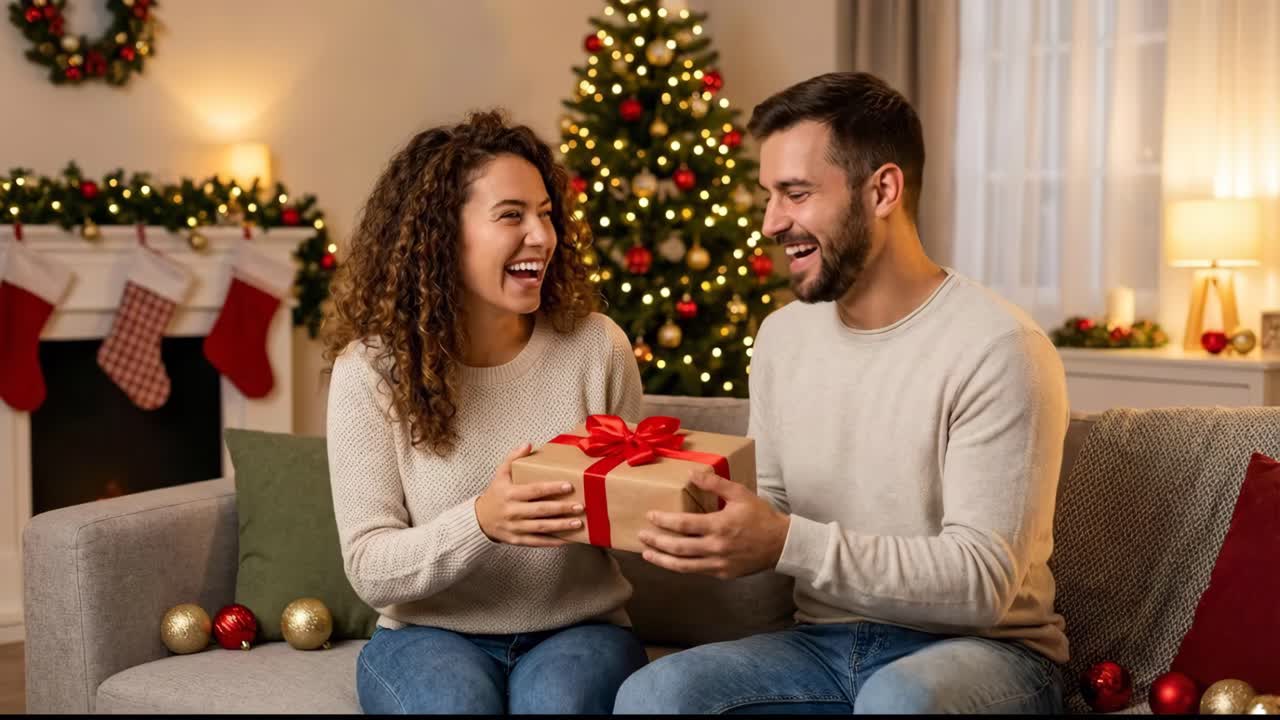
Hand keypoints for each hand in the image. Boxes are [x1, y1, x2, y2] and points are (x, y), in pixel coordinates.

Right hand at [475, 443, 583, 546]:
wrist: (479, 519)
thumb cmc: (495, 494)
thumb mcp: (500, 474)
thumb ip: (513, 458)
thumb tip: (528, 444)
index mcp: (510, 494)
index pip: (534, 490)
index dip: (552, 488)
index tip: (569, 486)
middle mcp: (512, 511)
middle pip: (540, 510)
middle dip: (561, 509)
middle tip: (579, 506)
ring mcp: (515, 527)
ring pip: (541, 528)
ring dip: (561, 526)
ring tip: (578, 523)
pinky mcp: (517, 540)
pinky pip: (537, 542)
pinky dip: (552, 542)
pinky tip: (567, 539)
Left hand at [637, 468, 790, 578]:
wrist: (781, 544)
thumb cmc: (760, 516)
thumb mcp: (740, 493)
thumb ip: (715, 483)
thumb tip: (691, 473)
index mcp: (719, 525)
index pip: (683, 524)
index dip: (664, 521)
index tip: (650, 516)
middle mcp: (716, 547)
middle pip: (678, 547)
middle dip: (656, 542)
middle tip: (641, 535)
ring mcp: (719, 563)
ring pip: (683, 566)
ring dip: (662, 560)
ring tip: (648, 554)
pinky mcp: (723, 574)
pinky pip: (697, 571)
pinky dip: (681, 566)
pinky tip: (671, 561)